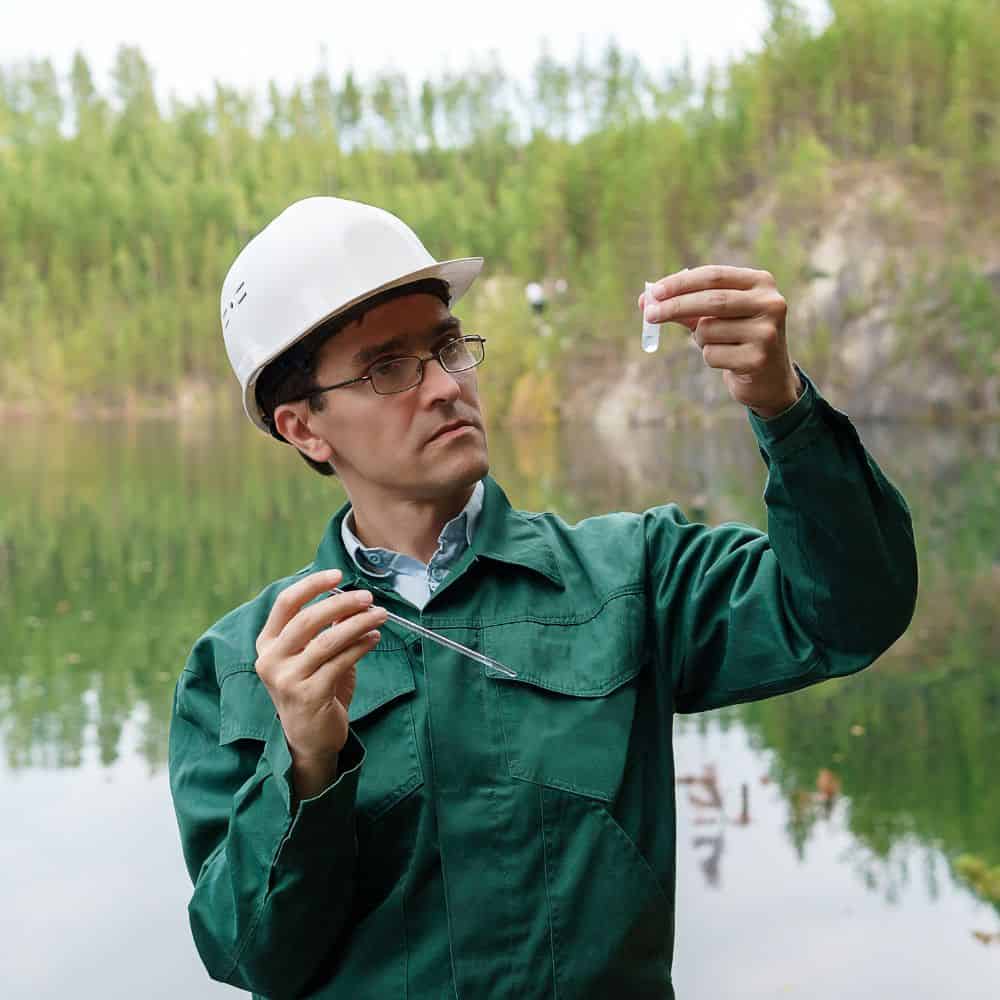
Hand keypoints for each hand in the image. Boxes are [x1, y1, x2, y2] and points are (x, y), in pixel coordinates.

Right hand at [254, 569, 387, 800]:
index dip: (312, 585)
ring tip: (380, 615)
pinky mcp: (308, 695)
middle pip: (307, 619)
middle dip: (341, 603)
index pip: (286, 603)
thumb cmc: (313, 689)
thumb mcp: (315, 655)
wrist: (310, 738)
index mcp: (267, 644)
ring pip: (327, 640)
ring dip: (357, 623)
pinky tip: (375, 637)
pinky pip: (341, 662)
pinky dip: (361, 645)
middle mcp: (271, 660)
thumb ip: (327, 627)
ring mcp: (287, 680)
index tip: (337, 575)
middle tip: (367, 597)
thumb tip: (352, 598)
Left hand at [639, 265, 801, 417]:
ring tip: (719, 344)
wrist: (768, 378)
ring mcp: (766, 332)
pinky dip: (709, 357)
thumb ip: (685, 306)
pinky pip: (711, 355)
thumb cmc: (736, 338)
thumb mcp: (715, 316)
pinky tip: (729, 361)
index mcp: (760, 282)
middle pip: (710, 300)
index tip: (653, 292)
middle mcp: (770, 303)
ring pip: (707, 330)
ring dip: (699, 339)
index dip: (680, 283)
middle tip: (649, 314)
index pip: (714, 276)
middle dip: (674, 306)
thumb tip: (645, 300)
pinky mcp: (758, 359)